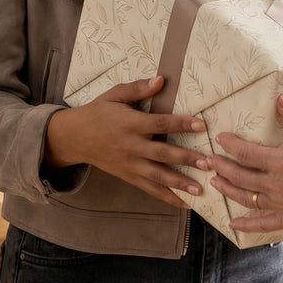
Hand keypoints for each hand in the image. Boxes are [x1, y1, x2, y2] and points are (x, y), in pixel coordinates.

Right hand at [45, 75, 206, 207]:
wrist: (74, 137)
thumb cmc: (98, 112)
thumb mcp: (115, 95)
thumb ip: (138, 88)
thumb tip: (161, 79)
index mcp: (130, 124)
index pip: (160, 124)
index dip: (181, 124)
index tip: (201, 125)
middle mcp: (131, 146)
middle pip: (162, 154)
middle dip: (185, 159)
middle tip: (208, 163)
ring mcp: (130, 164)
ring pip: (157, 176)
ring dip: (179, 183)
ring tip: (199, 190)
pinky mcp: (128, 176)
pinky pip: (149, 189)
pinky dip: (167, 197)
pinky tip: (184, 203)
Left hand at [206, 95, 282, 231]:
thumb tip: (282, 100)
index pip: (247, 153)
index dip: (230, 145)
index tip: (220, 138)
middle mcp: (276, 185)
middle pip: (239, 176)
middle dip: (220, 167)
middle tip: (207, 160)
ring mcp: (280, 204)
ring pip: (245, 198)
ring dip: (227, 189)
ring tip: (214, 182)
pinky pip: (262, 224)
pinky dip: (245, 225)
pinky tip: (233, 224)